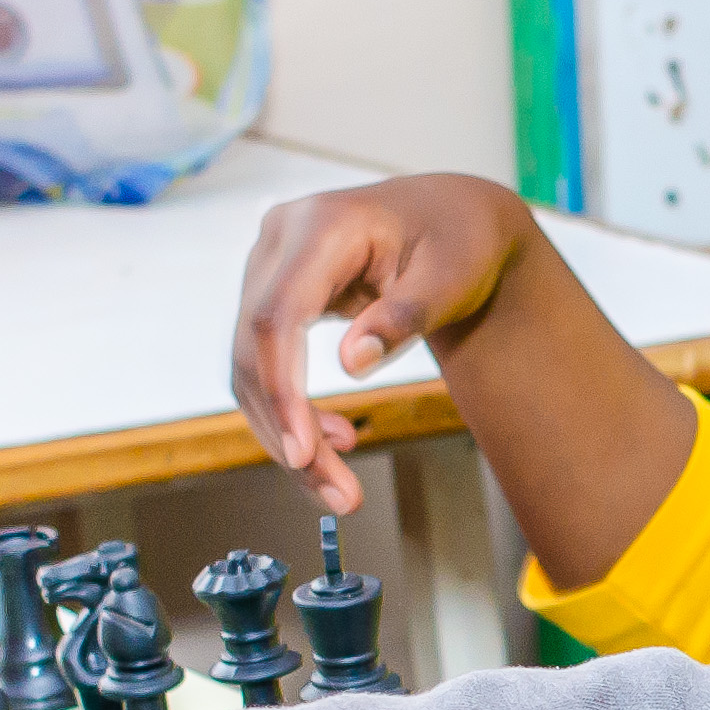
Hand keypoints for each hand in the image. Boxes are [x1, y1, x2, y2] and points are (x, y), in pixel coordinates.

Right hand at [230, 174, 533, 515]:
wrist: (452, 217)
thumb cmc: (459, 240)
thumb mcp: (452, 277)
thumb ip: (405, 317)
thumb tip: (352, 365)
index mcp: (319, 226)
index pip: (278, 318)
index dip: (282, 389)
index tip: (302, 452)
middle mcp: (278, 241)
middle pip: (254, 349)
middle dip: (287, 429)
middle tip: (336, 493)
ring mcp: (268, 267)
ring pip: (249, 366)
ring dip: (285, 433)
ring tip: (338, 486)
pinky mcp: (273, 295)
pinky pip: (264, 364)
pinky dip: (291, 412)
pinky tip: (332, 445)